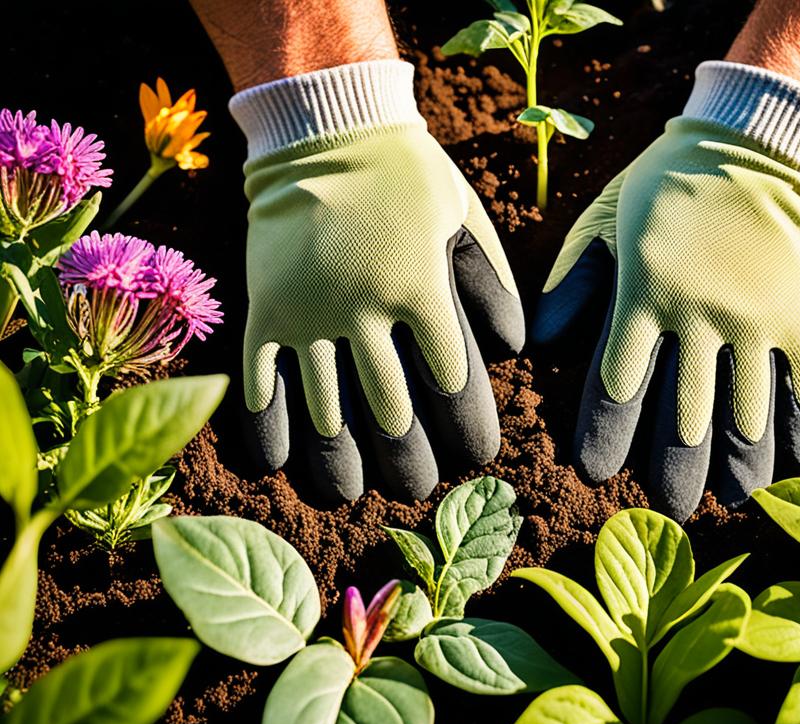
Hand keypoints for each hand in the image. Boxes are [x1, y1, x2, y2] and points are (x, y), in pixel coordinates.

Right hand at [232, 61, 523, 500]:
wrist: (326, 127)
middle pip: (391, 410)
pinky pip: (261, 379)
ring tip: (350, 496)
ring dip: (340, 461)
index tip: (476, 459)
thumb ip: (494, 286)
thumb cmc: (410, 177)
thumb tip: (512, 353)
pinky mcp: (265, 308)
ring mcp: (308, 312)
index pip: (452, 383)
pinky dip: (268, 427)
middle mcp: (365, 310)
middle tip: (417, 490)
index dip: (468, 429)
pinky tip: (276, 466)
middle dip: (408, 461)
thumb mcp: (467, 218)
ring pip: (326, 408)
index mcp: (422, 290)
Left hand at [534, 62, 799, 519]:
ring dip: (739, 465)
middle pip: (683, 413)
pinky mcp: (793, 316)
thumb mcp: (601, 224)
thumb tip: (537, 345)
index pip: (618, 383)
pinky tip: (798, 467)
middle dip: (674, 469)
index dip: (606, 434)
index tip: (596, 474)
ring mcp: (751, 319)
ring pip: (745, 410)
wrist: (748, 145)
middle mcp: (696, 316)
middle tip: (668, 511)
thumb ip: (572, 284)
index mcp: (641, 295)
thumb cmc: (661, 189)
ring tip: (735, 505)